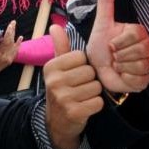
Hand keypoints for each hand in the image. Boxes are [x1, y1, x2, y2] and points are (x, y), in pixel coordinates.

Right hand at [0, 21, 20, 77]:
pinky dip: (18, 44)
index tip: (10, 25)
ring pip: (14, 46)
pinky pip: (15, 50)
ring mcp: (9, 59)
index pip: (7, 42)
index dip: (9, 33)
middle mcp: (7, 58)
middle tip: (13, 22)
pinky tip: (20, 38)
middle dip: (12, 32)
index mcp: (0, 57)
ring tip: (14, 27)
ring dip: (15, 36)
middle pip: (12, 42)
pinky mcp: (9, 60)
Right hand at [42, 25, 103, 148]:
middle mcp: (54, 81)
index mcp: (51, 67)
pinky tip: (85, 107)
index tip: (74, 75)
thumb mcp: (58, 69)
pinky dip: (95, 105)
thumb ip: (60, 47)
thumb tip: (55, 26)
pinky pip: (98, 102)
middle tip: (78, 88)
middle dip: (89, 80)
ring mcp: (63, 98)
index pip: (81, 56)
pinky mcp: (74, 112)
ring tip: (82, 97)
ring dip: (93, 93)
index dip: (82, 66)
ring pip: (95, 87)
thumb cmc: (61, 90)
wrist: (57, 122)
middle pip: (90, 72)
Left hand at [84, 0, 148, 93]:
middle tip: (113, 56)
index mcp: (139, 33)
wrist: (95, 69)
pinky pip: (140, 78)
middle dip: (121, 54)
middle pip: (142, 49)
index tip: (111, 45)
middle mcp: (147, 48)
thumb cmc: (100, 48)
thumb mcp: (101, 25)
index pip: (137, 34)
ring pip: (142, 64)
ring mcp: (148, 64)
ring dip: (123, 66)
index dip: (121, 41)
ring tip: (116, 65)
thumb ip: (105, 5)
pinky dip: (126, 77)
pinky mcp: (146, 80)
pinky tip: (121, 75)